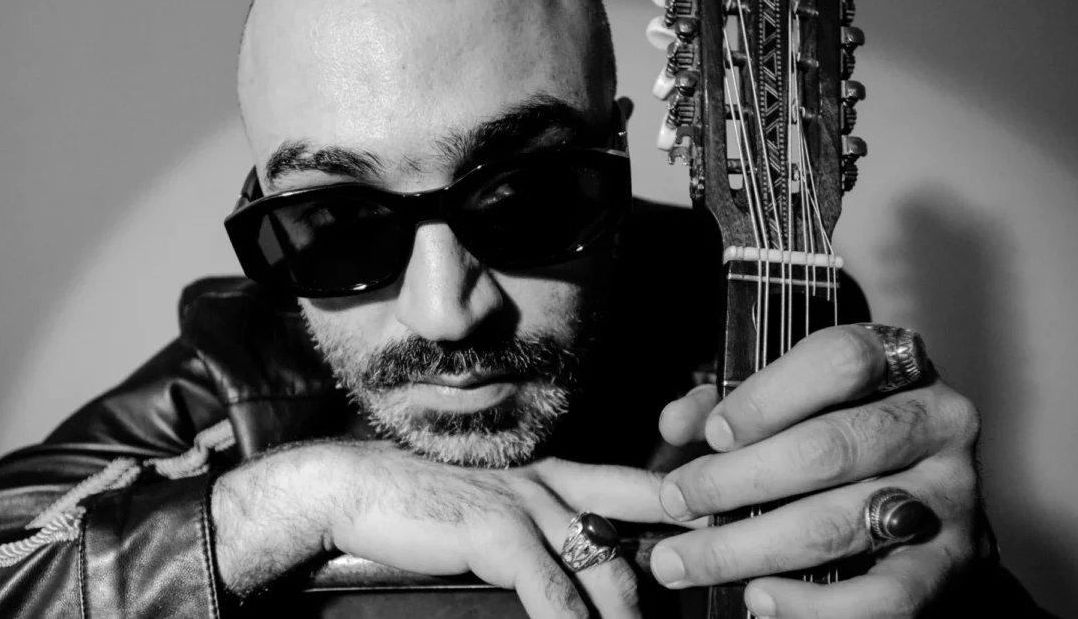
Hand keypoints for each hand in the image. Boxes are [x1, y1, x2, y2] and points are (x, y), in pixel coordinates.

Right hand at [212, 440, 667, 618]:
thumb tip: (586, 563)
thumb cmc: (421, 505)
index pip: (641, 484)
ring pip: (607, 566)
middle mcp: (552, 481)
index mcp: (556, 472)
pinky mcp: (496, 531)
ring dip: (628, 617)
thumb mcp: (495, 507)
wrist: (354, 488)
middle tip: (705, 592)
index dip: (688, 504)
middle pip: (642, 522)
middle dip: (679, 564)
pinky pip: (553, 591)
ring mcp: (526, 503)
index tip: (724, 528)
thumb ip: (543, 527)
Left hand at [652, 325, 980, 618]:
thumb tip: (677, 424)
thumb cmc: (842, 448)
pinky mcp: (956, 565)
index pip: (840, 360)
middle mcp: (937, 421)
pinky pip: (885, 595)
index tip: (713, 433)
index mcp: (898, 365)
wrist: (928, 515)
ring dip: (747, 547)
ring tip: (685, 559)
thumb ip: (728, 408)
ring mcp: (951, 495)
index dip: (769, 396)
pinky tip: (759, 597)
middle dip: (734, 481)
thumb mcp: (792, 408)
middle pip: (829, 448)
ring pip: (839, 522)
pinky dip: (812, 604)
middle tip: (675, 500)